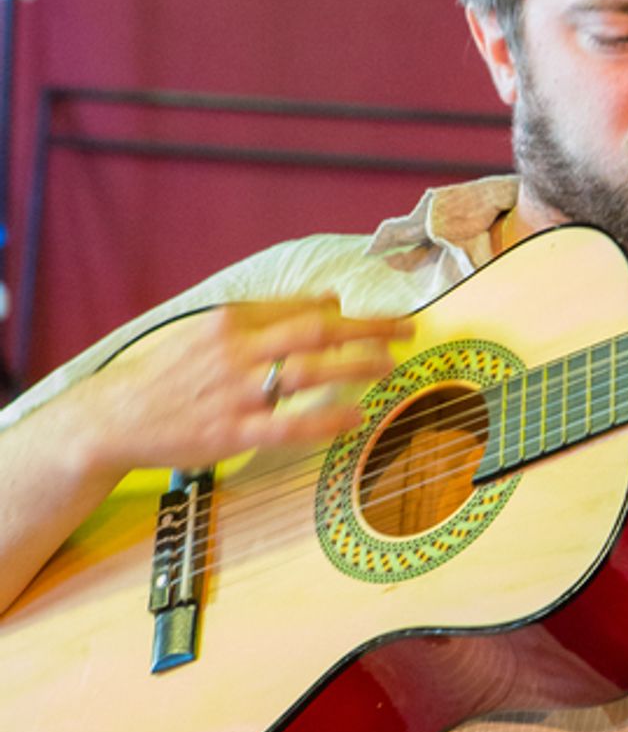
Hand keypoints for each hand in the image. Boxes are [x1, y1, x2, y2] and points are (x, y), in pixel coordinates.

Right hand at [72, 296, 413, 478]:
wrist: (117, 416)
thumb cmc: (173, 372)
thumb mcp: (215, 331)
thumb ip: (271, 316)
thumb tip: (330, 299)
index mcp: (231, 320)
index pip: (302, 308)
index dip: (350, 312)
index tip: (386, 316)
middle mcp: (236, 351)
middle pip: (315, 331)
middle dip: (367, 329)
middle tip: (406, 330)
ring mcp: (235, 393)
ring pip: (307, 373)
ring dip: (354, 366)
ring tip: (389, 366)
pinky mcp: (233, 432)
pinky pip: (290, 425)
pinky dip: (327, 420)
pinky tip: (357, 417)